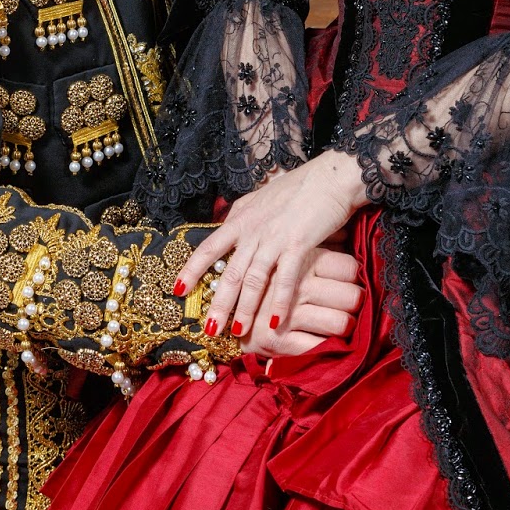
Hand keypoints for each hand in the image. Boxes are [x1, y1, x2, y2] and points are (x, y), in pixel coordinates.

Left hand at [177, 150, 368, 338]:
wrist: (331, 177)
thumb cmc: (298, 188)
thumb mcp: (262, 198)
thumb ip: (244, 214)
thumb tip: (227, 224)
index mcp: (241, 218)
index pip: (209, 247)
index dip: (192, 270)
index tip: (178, 290)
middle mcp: (253, 229)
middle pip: (229, 272)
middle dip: (217, 303)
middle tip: (208, 330)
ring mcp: (274, 237)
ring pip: (253, 279)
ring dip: (245, 309)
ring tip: (237, 332)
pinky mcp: (298, 243)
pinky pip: (285, 278)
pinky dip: (279, 302)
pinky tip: (275, 322)